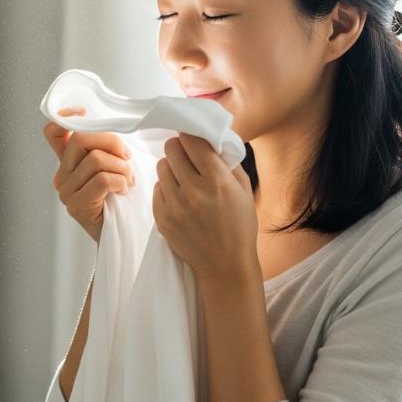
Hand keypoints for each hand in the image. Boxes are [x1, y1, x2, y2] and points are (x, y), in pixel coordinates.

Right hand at [43, 107, 135, 243]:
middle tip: (127, 159)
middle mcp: (61, 176)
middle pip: (81, 138)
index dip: (67, 117)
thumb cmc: (121, 199)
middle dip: (112, 143)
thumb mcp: (113, 167)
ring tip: (128, 181)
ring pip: (96, 159)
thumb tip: (113, 127)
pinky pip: (103, 179)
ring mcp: (66, 192)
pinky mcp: (77, 206)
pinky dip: (121, 182)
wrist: (122, 236)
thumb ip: (106, 148)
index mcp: (67, 163)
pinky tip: (124, 191)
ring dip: (122, 168)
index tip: (85, 112)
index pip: (53, 132)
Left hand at [152, 132, 259, 286]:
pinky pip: (157, 188)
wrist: (225, 265)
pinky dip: (166, 187)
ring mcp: (174, 206)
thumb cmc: (239, 226)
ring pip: (161, 167)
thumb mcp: (244, 190)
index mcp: (216, 181)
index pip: (192, 141)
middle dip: (180, 148)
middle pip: (172, 149)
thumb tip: (211, 140)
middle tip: (187, 155)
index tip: (193, 137)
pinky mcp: (162, 218)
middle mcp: (193, 191)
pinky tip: (179, 196)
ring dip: (172, 167)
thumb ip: (227, 162)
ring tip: (183, 177)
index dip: (192, 135)